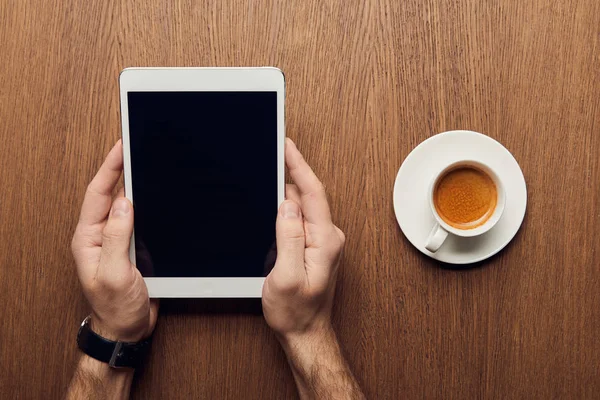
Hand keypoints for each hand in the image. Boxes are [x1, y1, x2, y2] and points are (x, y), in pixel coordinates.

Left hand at [71, 140, 157, 341]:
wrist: (128, 328)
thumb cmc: (115, 307)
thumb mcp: (114, 273)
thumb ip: (117, 238)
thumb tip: (125, 203)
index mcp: (88, 238)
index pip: (98, 193)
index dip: (110, 168)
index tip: (122, 147)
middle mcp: (101, 235)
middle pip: (111, 192)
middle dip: (122, 167)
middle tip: (136, 145)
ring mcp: (118, 238)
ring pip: (127, 202)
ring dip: (137, 183)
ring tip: (146, 161)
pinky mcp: (133, 244)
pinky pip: (140, 216)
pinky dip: (149, 202)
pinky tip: (157, 193)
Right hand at [262, 139, 344, 340]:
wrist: (306, 334)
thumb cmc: (297, 312)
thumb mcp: (286, 276)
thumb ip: (289, 237)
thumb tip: (286, 204)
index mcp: (325, 240)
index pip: (312, 193)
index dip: (299, 165)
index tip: (287, 145)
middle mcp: (329, 237)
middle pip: (307, 195)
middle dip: (290, 173)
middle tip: (271, 153)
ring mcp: (323, 242)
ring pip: (302, 207)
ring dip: (286, 192)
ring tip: (268, 177)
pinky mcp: (315, 247)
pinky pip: (300, 220)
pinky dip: (287, 209)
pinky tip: (274, 206)